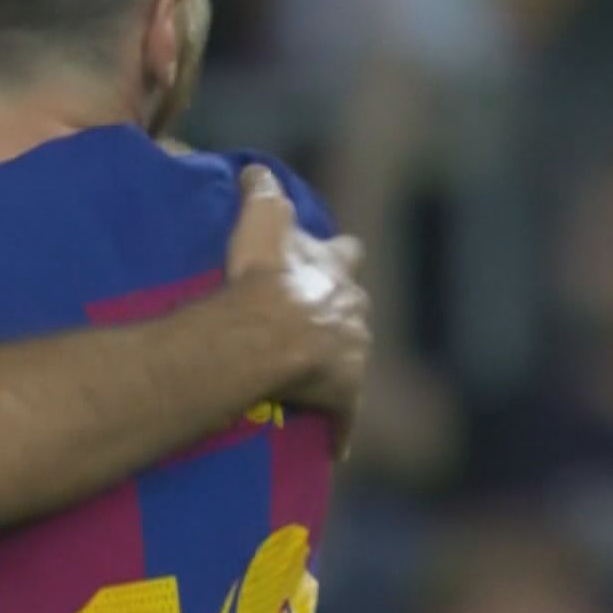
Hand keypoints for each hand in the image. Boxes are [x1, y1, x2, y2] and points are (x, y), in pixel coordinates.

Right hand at [222, 166, 370, 453]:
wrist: (267, 336)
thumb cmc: (262, 278)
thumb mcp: (261, 221)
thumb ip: (262, 191)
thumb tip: (257, 168)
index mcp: (336, 271)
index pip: (347, 254)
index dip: (337, 255)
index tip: (332, 258)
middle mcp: (353, 310)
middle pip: (355, 307)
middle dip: (338, 311)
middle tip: (310, 319)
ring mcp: (352, 357)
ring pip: (351, 358)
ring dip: (336, 363)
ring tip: (308, 373)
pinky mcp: (343, 400)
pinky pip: (342, 419)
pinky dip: (336, 429)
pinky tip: (330, 444)